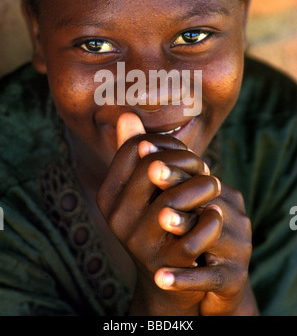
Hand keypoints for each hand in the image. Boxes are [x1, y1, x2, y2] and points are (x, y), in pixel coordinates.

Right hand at [97, 113, 221, 314]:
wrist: (164, 278)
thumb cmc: (155, 222)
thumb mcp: (141, 190)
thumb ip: (134, 155)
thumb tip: (127, 115)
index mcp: (108, 196)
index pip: (135, 148)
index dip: (166, 144)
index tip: (183, 154)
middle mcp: (117, 219)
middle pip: (154, 166)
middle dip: (188, 160)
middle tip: (206, 169)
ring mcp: (139, 243)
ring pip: (176, 198)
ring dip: (204, 186)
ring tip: (214, 187)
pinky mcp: (167, 263)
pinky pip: (196, 232)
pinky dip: (212, 218)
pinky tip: (215, 214)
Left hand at [150, 156, 256, 315]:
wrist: (218, 282)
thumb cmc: (197, 237)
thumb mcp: (189, 207)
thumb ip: (169, 177)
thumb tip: (138, 139)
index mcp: (224, 196)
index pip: (199, 171)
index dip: (172, 159)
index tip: (145, 147)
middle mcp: (236, 217)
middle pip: (206, 195)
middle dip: (176, 183)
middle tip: (152, 172)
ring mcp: (238, 248)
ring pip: (212, 232)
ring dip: (184, 224)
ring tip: (161, 218)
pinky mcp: (233, 278)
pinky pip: (208, 277)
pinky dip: (184, 278)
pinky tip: (160, 277)